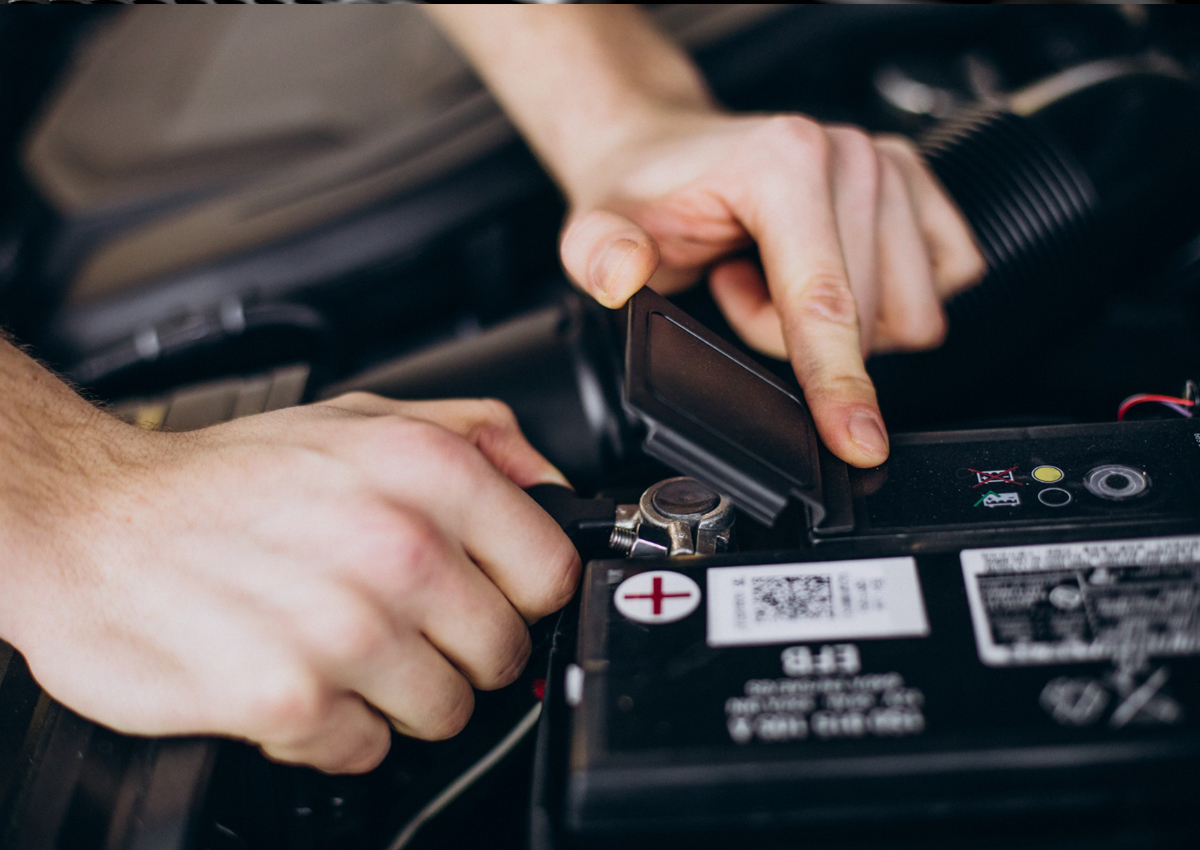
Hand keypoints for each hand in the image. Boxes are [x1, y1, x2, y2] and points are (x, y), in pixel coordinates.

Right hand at [1, 394, 578, 773]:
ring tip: (338, 645)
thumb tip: (553, 486)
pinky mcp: (291, 699)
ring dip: (397, 693)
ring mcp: (346, 628)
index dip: (521, 593)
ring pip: (446, 712)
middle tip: (397, 621)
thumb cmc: (226, 478)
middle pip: (503, 653)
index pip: (552, 573)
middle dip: (458, 649)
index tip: (487, 594)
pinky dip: (335, 727)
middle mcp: (397, 547)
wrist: (91, 520)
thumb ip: (478, 438)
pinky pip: (368, 749)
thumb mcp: (362, 417)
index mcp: (428, 471)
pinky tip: (296, 674)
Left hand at [559, 113, 984, 466]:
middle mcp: (850, 155)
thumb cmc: (644, 191)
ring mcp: (891, 165)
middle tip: (735, 288)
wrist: (666, 148)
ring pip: (907, 314)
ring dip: (838, 323)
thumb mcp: (597, 226)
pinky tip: (822, 272)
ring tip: (771, 277)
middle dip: (794, 336)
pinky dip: (882, 303)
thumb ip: (600, 253)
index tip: (858, 443)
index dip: (838, 383)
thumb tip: (623, 272)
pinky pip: (943, 284)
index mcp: (784, 161)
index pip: (824, 301)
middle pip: (867, 321)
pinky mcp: (918, 186)